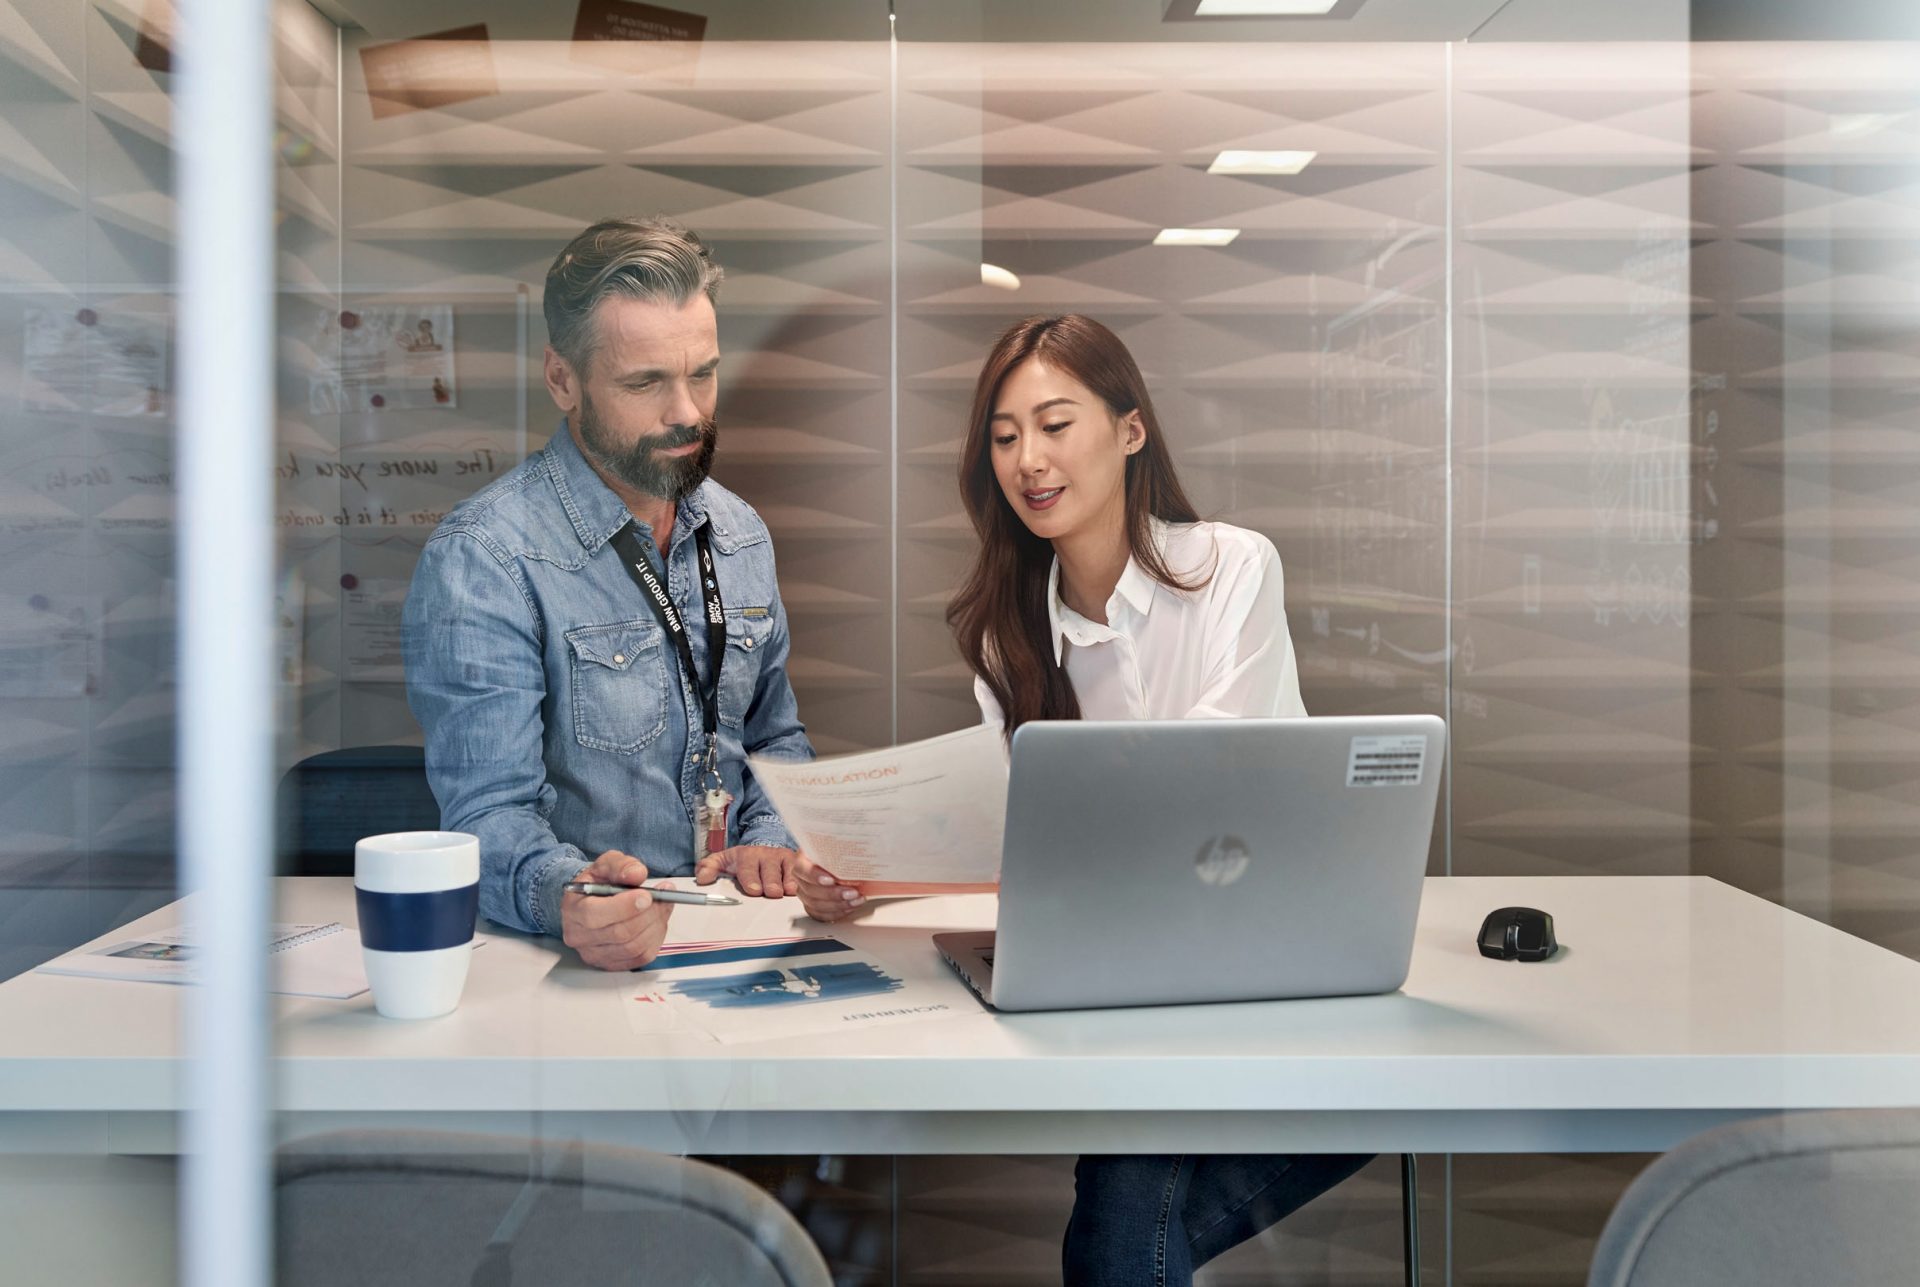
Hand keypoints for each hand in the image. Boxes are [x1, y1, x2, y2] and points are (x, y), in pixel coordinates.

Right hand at [560, 850, 672, 970]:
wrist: (592, 901)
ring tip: (663, 906)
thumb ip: (620, 865)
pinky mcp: (612, 964)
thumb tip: (636, 874)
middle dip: (648, 914)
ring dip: (655, 925)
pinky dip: (656, 939)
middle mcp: (578, 936)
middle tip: (663, 897)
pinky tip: (657, 921)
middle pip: (619, 934)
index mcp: (572, 910)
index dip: (625, 907)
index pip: (594, 915)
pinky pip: (641, 958)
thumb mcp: (607, 864)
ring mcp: (594, 954)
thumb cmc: (599, 883)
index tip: (647, 895)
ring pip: (633, 947)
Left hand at [695, 844, 800, 898]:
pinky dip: (802, 881)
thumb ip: (709, 867)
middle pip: (770, 871)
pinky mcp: (798, 863)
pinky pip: (802, 873)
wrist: (765, 848)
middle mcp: (767, 855)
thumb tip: (702, 879)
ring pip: (788, 871)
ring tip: (788, 891)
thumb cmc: (743, 861)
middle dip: (771, 881)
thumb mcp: (724, 861)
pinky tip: (801, 890)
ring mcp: (784, 859)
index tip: (754, 890)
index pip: (748, 867)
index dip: (751, 878)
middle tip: (772, 892)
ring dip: (788, 882)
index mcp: (747, 855)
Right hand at [794, 852, 864, 922]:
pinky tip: (849, 907)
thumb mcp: (836, 844)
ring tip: (856, 900)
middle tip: (852, 892)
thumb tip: (854, 847)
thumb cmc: (836, 851)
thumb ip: (841, 848)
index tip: (831, 880)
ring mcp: (805, 893)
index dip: (815, 876)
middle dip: (833, 894)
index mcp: (802, 859)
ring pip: (815, 905)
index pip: (802, 869)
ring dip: (838, 905)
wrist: (836, 861)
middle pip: (810, 890)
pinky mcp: (812, 906)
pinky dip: (836, 913)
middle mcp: (801, 878)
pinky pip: (820, 915)